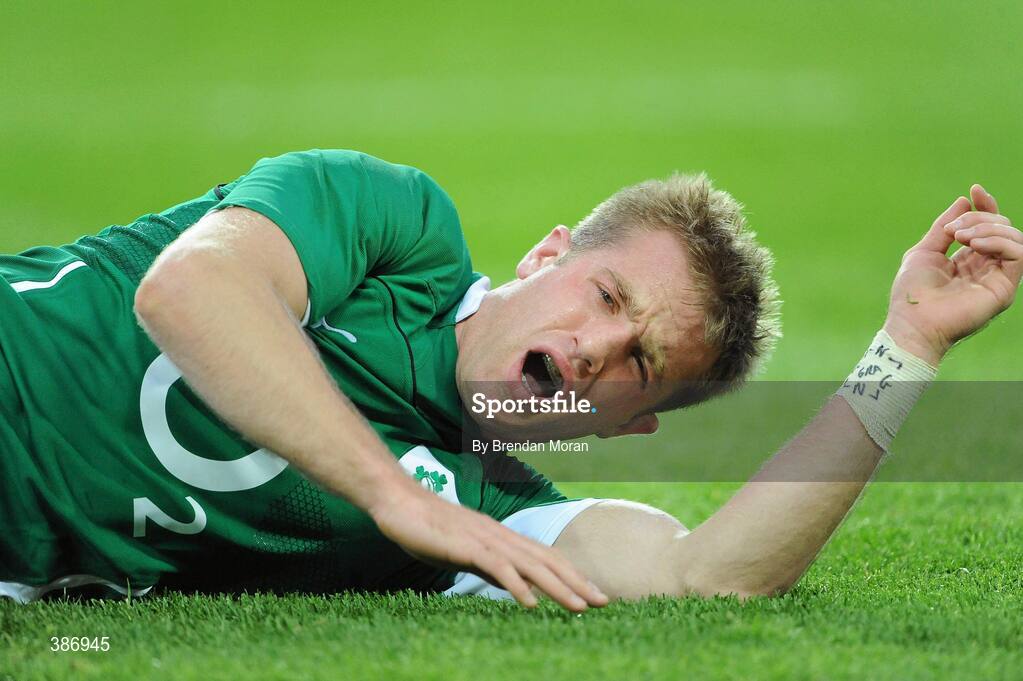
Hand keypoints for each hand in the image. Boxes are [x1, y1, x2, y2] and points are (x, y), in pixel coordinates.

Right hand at [368, 483, 607, 610]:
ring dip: (558, 587)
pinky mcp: (467, 547)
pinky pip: (498, 567)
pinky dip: (517, 586)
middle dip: (577, 582)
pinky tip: (531, 603)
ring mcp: (486, 540)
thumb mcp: (467, 552)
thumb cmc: (430, 528)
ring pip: (530, 565)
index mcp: (503, 537)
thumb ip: (492, 566)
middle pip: (547, 560)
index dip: (572, 574)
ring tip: (580, 607)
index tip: (594, 593)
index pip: (546, 557)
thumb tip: (516, 584)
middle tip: (604, 602)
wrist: (400, 503)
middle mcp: (501, 536)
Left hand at [884, 185, 1022, 364]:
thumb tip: (965, 199)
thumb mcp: (925, 251)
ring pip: (1014, 237)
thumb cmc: (912, 292)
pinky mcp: (1005, 288)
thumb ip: (944, 226)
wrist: (912, 322)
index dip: (986, 205)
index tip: (974, 189)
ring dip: (988, 228)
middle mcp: (987, 268)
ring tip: (961, 237)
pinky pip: (1019, 253)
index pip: (989, 226)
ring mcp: (998, 278)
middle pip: (1001, 227)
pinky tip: (975, 244)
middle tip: (952, 231)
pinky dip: (998, 241)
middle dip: (978, 217)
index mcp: (969, 259)